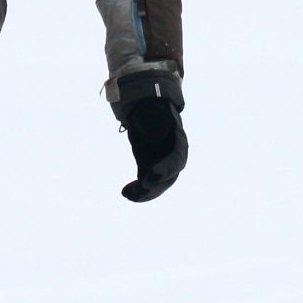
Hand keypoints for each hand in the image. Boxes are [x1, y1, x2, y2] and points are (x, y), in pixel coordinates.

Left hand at [111, 69, 186, 201]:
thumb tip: (153, 135)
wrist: (146, 111)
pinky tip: (125, 192)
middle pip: (169, 177)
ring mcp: (161, 165)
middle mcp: (172, 157)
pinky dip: (137, 191)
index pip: (177, 158)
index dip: (167, 168)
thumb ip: (153, 120)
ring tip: (128, 194)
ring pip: (157, 186)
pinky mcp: (150, 170)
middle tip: (141, 187)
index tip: (152, 174)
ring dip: (145, 193)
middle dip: (156, 185)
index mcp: (177, 141)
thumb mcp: (151, 110)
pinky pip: (146, 185)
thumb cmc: (151, 108)